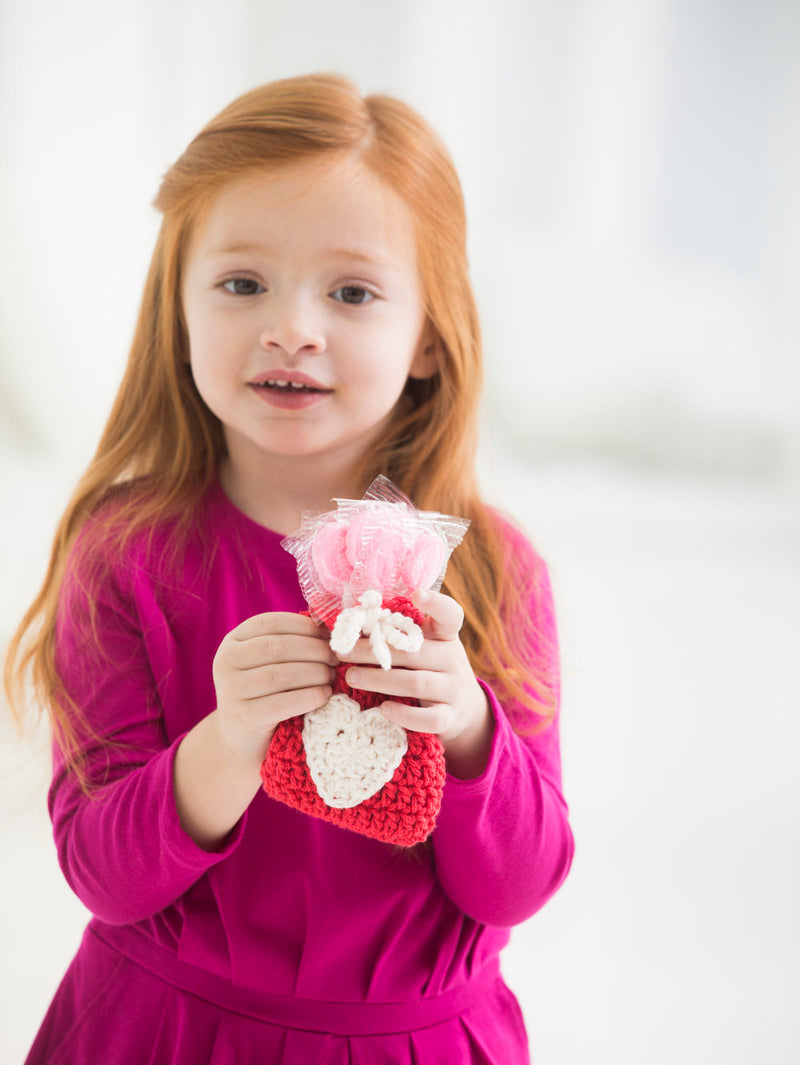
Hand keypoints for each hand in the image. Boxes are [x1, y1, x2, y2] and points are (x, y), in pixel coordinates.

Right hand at [212, 612, 335, 766]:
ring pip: (281, 674)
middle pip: (277, 648)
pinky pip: (282, 703)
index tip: (328, 635)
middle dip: (314, 650)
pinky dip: (309, 696)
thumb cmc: (267, 692)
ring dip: (315, 672)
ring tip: (332, 676)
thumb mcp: (270, 662)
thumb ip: (291, 642)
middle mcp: (225, 662)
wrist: (244, 738)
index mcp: (233, 642)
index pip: (270, 623)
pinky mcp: (243, 717)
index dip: (303, 626)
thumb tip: (328, 625)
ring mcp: (231, 690)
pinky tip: (324, 694)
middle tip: (336, 658)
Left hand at [340, 590, 493, 776]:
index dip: (436, 603)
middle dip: (373, 651)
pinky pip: (429, 718)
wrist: (464, 709)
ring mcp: (453, 689)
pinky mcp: (450, 717)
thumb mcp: (424, 647)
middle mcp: (453, 659)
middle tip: (343, 652)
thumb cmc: (430, 669)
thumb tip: (354, 620)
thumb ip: (399, 635)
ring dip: (379, 680)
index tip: (417, 594)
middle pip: (414, 653)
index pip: (450, 615)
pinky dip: (405, 715)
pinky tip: (383, 709)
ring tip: (351, 677)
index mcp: (446, 636)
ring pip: (416, 683)